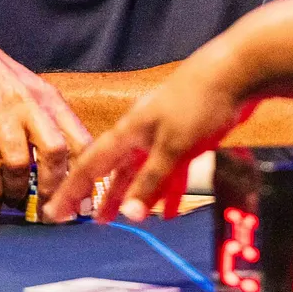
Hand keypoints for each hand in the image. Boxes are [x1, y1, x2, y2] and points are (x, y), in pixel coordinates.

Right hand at [0, 25, 92, 217]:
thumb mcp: (30, 90)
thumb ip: (48, 121)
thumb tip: (68, 163)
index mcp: (49, 99)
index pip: (79, 138)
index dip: (86, 173)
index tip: (85, 200)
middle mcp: (29, 106)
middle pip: (55, 152)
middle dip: (53, 188)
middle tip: (50, 213)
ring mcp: (0, 116)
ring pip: (19, 164)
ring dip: (18, 193)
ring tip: (17, 206)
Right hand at [42, 50, 255, 224]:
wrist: (237, 70)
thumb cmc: (199, 102)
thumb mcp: (173, 147)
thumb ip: (151, 180)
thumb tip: (130, 215)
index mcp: (129, 130)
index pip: (91, 164)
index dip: (72, 189)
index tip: (55, 211)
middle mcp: (142, 131)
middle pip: (115, 168)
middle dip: (102, 195)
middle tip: (89, 221)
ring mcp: (165, 132)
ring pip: (142, 170)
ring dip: (134, 194)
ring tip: (124, 219)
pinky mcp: (188, 134)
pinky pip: (170, 168)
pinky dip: (167, 188)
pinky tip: (170, 209)